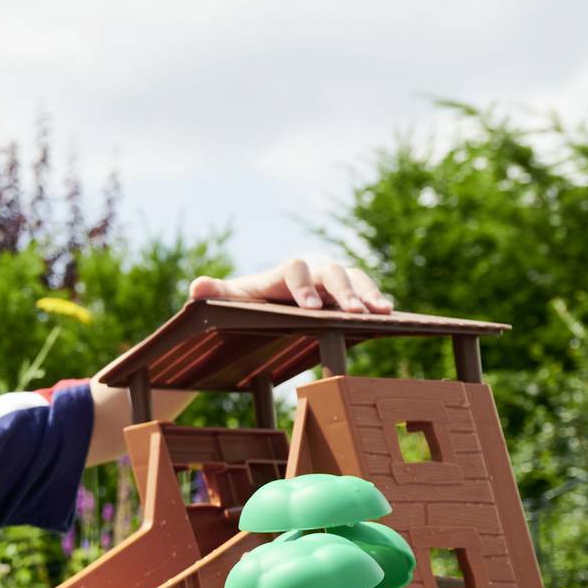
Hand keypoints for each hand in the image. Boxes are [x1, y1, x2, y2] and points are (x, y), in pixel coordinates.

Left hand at [189, 257, 391, 314]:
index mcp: (284, 273)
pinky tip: (391, 316)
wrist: (265, 303)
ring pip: (356, 279)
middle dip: (344, 291)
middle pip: (333, 272)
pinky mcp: (347, 296)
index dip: (304, 287)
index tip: (311, 308)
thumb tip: (196, 288)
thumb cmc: (249, 301)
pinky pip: (366, 293)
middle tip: (355, 312)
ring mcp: (332, 283)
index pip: (296, 271)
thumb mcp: (232, 300)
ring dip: (369, 293)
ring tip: (383, 311)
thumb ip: (217, 293)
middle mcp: (313, 273)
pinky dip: (377, 301)